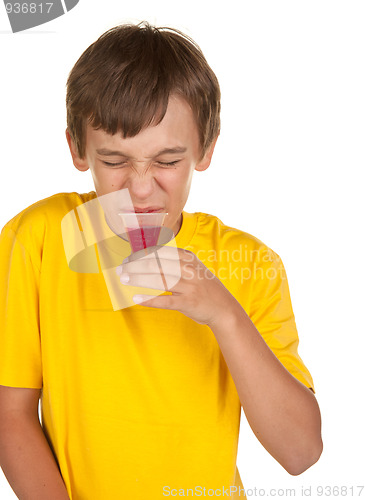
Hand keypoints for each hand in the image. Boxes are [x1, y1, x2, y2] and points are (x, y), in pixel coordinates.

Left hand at [116, 246, 239, 325]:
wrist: (224, 308)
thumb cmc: (203, 287)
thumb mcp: (193, 267)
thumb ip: (175, 261)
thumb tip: (148, 256)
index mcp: (188, 258)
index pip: (160, 252)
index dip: (141, 255)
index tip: (128, 259)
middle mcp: (189, 269)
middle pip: (157, 264)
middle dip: (136, 266)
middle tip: (121, 269)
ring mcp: (189, 286)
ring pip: (160, 280)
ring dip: (139, 279)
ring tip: (125, 279)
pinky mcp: (188, 302)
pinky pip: (165, 300)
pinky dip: (150, 299)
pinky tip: (136, 298)